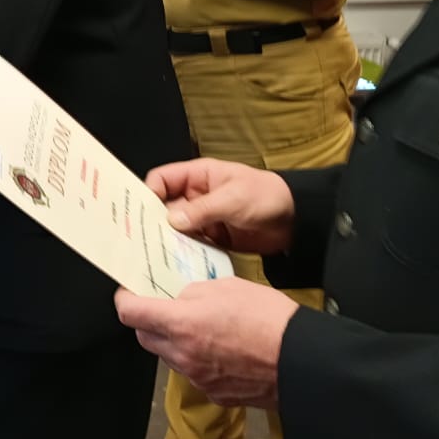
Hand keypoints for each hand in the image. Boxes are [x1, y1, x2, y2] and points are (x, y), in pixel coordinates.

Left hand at [115, 278, 297, 407]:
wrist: (304, 361)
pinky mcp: (216, 394)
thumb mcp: (226, 286)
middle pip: (145, 337)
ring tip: (199, 327)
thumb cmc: (269, 319)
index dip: (126, 299)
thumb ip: (193, 293)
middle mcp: (183, 355)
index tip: (130, 293)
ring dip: (173, 341)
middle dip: (148, 321)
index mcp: (181, 324)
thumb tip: (180, 299)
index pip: (130, 314)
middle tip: (164, 307)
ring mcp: (198, 378)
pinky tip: (218, 349)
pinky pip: (193, 374)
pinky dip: (196, 360)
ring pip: (168, 356)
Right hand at [147, 158, 295, 254]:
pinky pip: (191, 244)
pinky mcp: (212, 238)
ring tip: (156, 255)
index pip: (162, 180)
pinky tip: (177, 262)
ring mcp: (203, 218)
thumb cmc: (266, 197)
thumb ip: (203, 209)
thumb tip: (171, 220)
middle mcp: (195, 196)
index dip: (149, 193)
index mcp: (198, 176)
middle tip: (141, 239)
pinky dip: (184, 252)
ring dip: (168, 239)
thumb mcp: (234, 199)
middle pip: (163, 206)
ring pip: (175, 228)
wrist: (297, 221)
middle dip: (154, 220)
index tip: (141, 212)